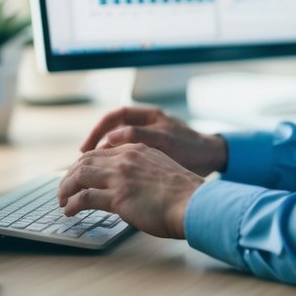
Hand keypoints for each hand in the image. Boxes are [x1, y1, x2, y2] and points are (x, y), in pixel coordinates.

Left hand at [57, 143, 204, 237]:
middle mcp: (125, 158)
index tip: (78, 174)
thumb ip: (143, 171)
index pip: (101, 152)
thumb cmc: (183, 194)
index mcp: (137, 149)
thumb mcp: (161, 170)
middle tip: (64, 188)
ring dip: (66, 188)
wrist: (193, 202)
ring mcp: (120, 176)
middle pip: (85, 161)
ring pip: (79, 176)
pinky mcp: (117, 196)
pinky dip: (72, 204)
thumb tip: (133, 185)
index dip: (85, 163)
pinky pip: (84, 198)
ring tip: (62, 199)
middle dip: (70, 175)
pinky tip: (69, 211)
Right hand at [80, 106, 227, 175]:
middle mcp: (145, 125)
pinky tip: (111, 179)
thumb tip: (112, 137)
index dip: (98, 130)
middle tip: (82, 162)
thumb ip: (140, 136)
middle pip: (112, 130)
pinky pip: (127, 157)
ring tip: (93, 173)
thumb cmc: (193, 147)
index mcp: (148, 115)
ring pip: (118, 146)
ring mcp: (148, 140)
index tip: (87, 147)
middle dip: (96, 145)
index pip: (114, 117)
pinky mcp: (151, 154)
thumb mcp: (165, 140)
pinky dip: (117, 166)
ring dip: (105, 157)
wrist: (213, 159)